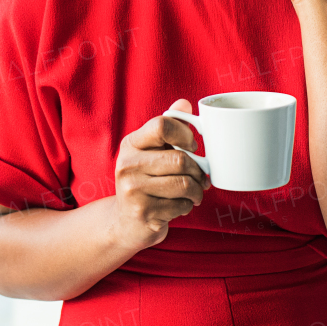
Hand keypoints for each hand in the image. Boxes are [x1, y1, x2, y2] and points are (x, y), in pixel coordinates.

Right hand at [112, 99, 209, 250]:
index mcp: (131, 144)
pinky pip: (180, 205)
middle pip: (179, 159)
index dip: (185, 134)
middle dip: (198, 171)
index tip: (192, 146)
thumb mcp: (151, 152)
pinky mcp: (143, 212)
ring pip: (184, 184)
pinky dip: (187, 206)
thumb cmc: (145, 181)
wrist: (125, 221)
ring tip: (194, 193)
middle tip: (201, 177)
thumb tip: (184, 104)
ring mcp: (133, 190)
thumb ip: (167, 128)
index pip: (161, 125)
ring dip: (197, 191)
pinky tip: (178, 205)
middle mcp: (127, 164)